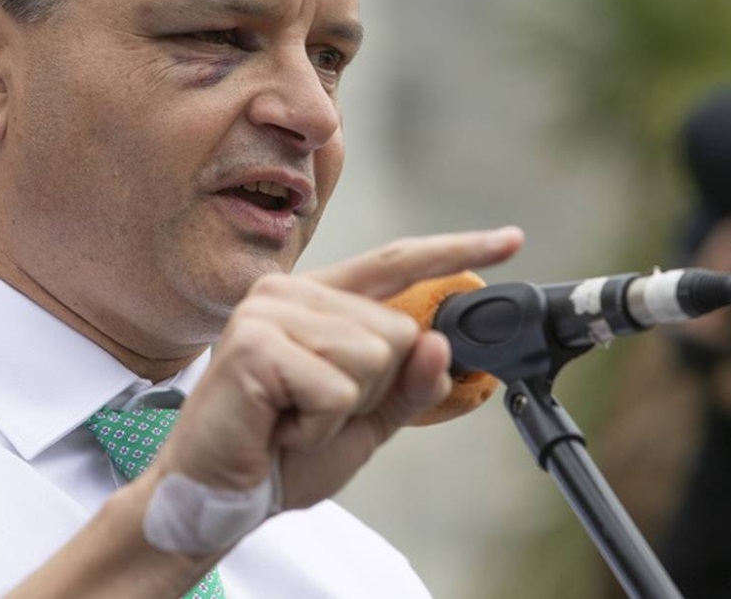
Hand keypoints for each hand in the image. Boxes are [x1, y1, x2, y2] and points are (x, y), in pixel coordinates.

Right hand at [151, 227, 523, 509]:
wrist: (219, 493)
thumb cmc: (282, 452)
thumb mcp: (365, 421)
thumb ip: (408, 386)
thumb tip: (441, 344)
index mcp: (318, 299)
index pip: (396, 263)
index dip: (456, 251)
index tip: (511, 239)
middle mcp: (291, 291)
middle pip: (396, 331)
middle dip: (372, 390)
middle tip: (313, 412)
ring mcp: (269, 311)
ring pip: (373, 357)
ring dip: (342, 410)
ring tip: (293, 418)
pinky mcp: (254, 343)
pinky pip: (337, 388)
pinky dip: (320, 424)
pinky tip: (279, 426)